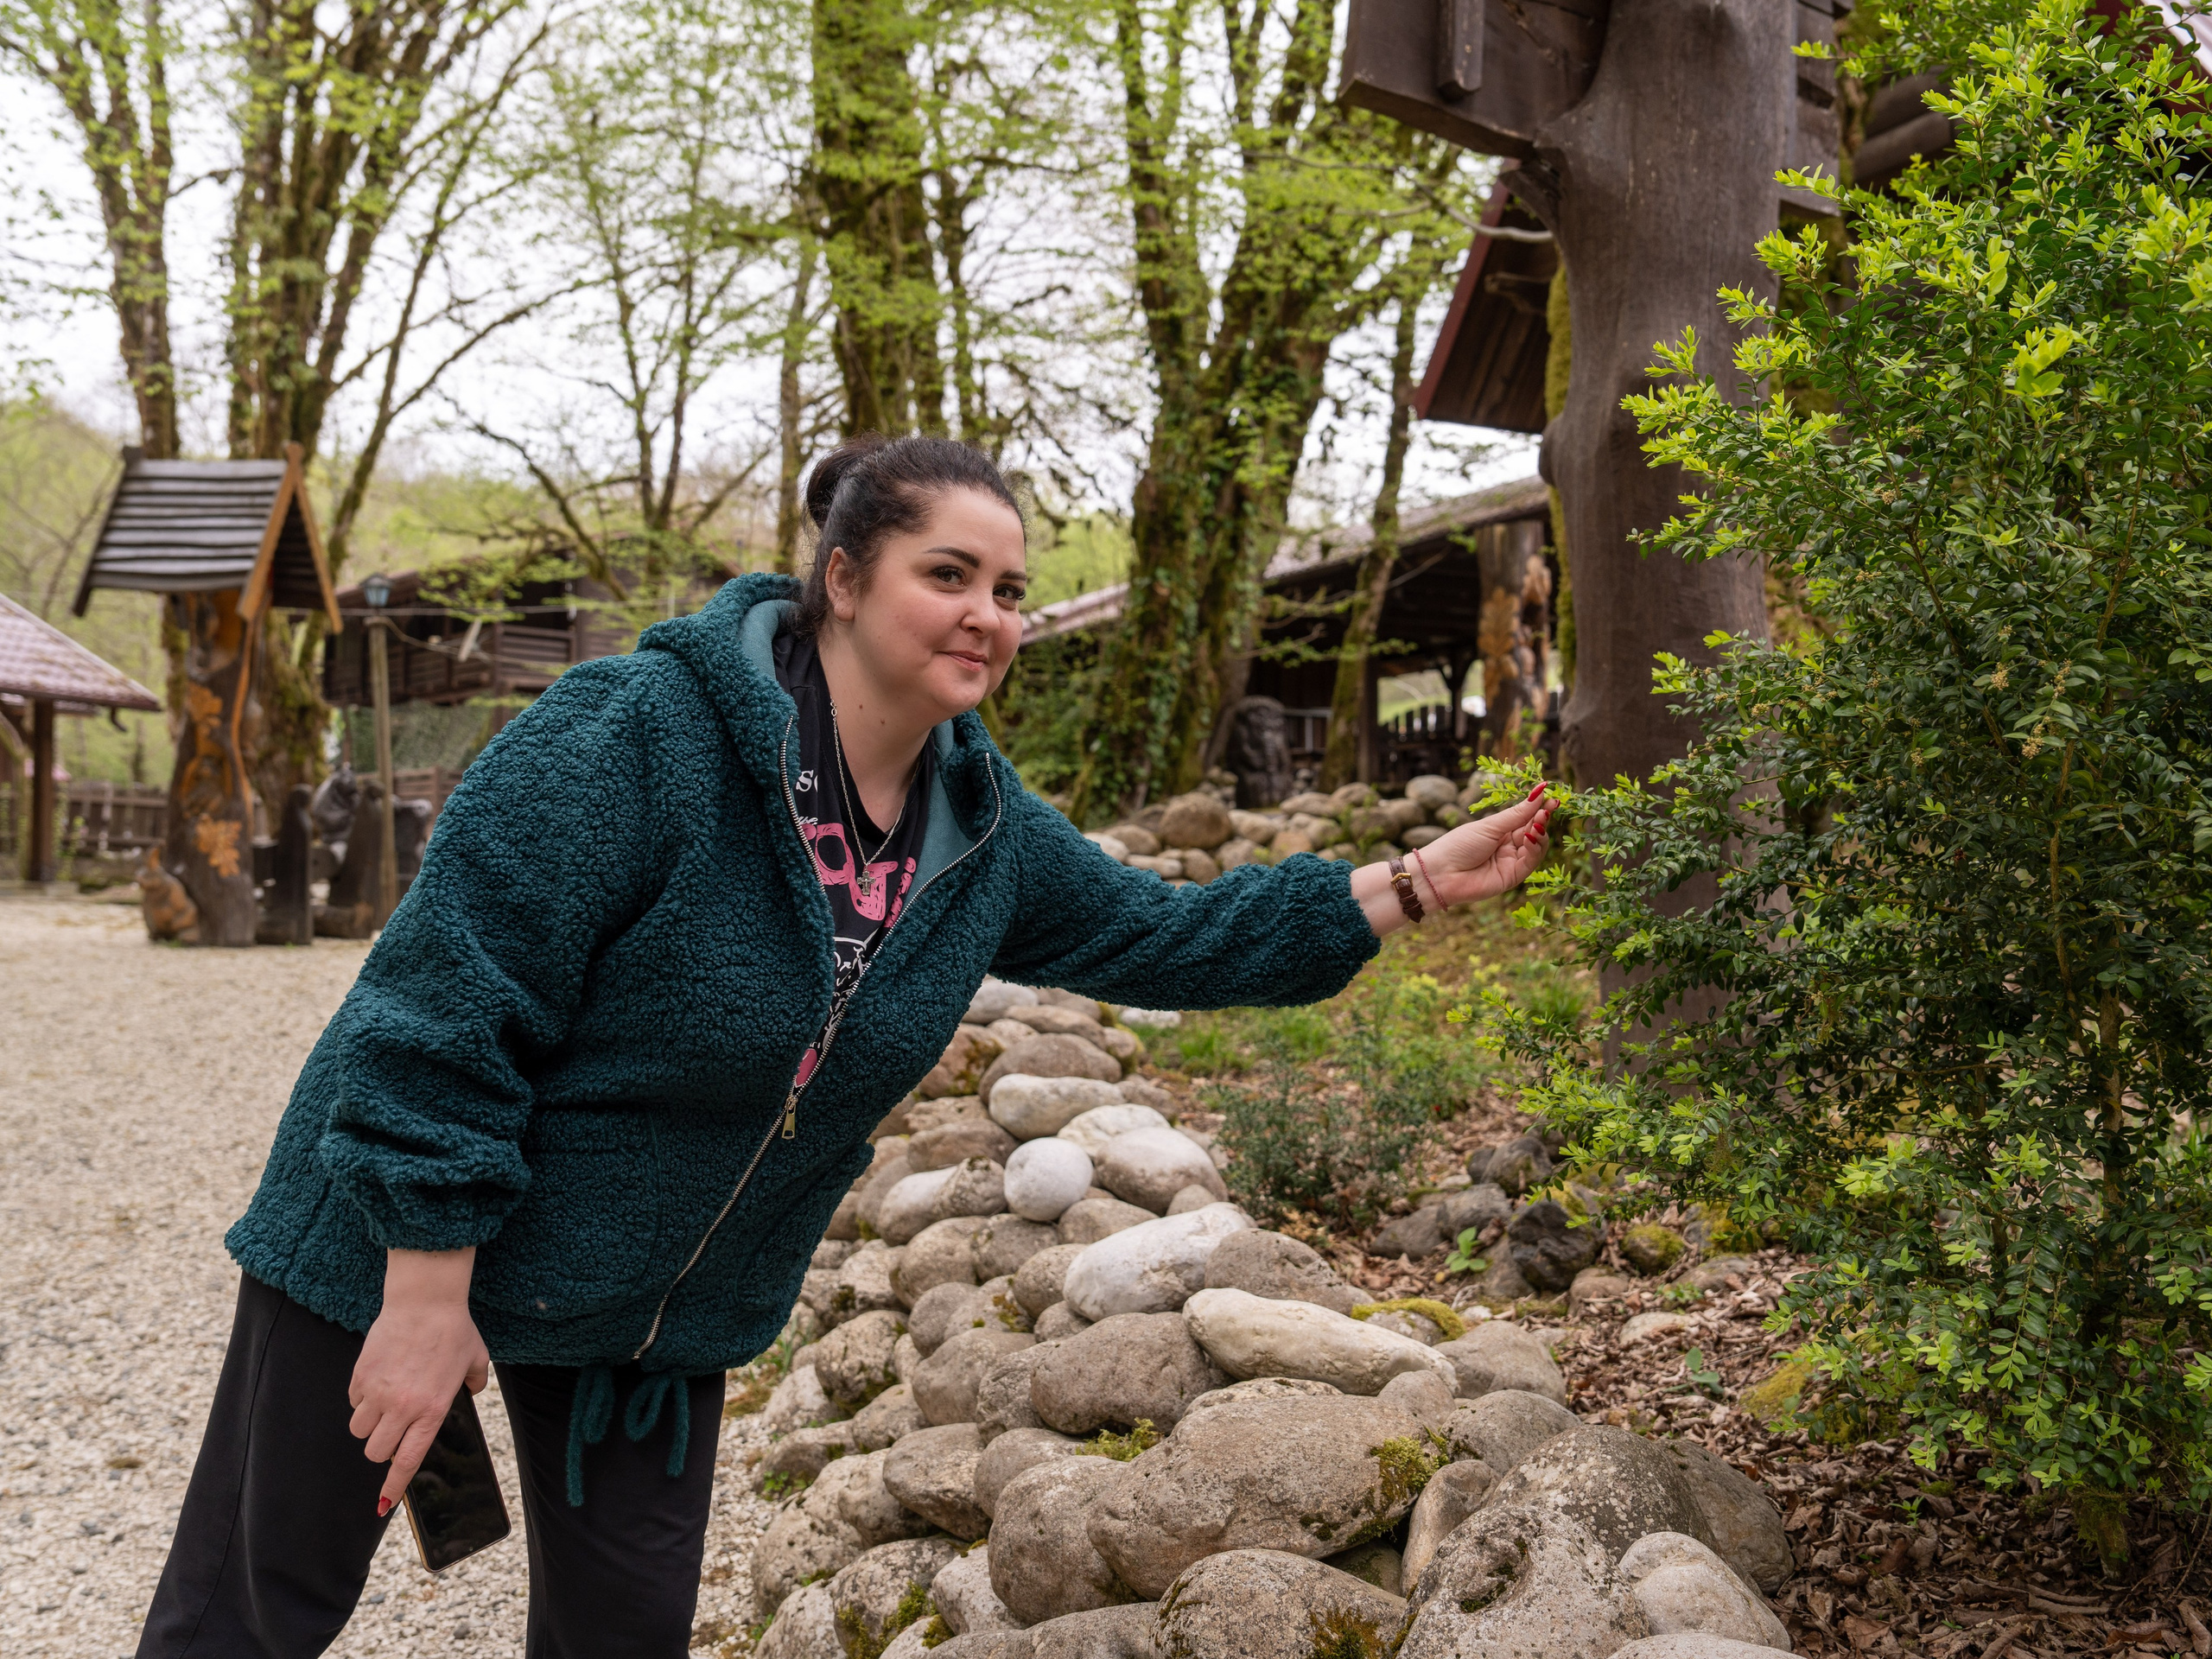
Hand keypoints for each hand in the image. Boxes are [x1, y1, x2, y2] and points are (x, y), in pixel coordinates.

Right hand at [349, 1248, 487, 1513]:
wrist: (425, 1300)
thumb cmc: (454, 1329)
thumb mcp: (477, 1359)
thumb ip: (476, 1383)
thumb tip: (472, 1392)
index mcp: (432, 1411)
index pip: (407, 1461)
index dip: (393, 1487)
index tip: (383, 1505)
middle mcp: (402, 1408)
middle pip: (376, 1452)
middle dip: (382, 1447)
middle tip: (394, 1429)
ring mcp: (378, 1393)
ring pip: (360, 1430)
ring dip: (370, 1424)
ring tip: (386, 1401)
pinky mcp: (361, 1375)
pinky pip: (353, 1402)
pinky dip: (361, 1399)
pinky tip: (378, 1379)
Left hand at [1353, 784, 1553, 935]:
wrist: (1440, 873)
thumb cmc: (1458, 845)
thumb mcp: (1490, 826)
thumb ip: (1517, 813)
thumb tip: (1539, 791)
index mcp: (1500, 831)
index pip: (1526, 818)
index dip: (1539, 807)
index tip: (1551, 795)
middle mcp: (1508, 846)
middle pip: (1534, 831)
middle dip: (1543, 817)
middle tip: (1551, 805)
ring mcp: (1511, 862)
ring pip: (1536, 846)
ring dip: (1541, 832)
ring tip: (1541, 819)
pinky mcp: (1513, 877)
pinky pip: (1530, 861)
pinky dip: (1535, 848)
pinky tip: (1532, 835)